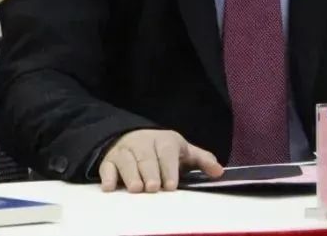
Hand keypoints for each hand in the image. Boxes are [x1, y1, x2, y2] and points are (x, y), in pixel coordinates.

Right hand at [98, 129, 222, 192]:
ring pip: (127, 161)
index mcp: (164, 140)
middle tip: (153, 188)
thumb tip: (220, 172)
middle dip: (150, 172)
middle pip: (146, 157)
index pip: (167, 152)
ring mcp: (125, 151)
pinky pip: (106, 167)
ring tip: (136, 188)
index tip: (171, 185)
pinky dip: (107, 176)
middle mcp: (143, 143)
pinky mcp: (109, 160)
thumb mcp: (183, 151)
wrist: (132, 137)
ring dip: (131, 175)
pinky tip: (110, 187)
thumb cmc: (162, 150)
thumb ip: (202, 160)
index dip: (169, 168)